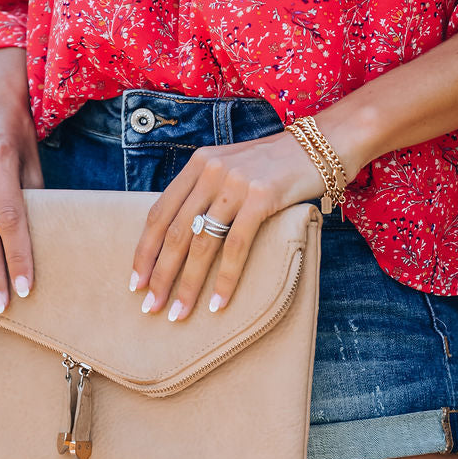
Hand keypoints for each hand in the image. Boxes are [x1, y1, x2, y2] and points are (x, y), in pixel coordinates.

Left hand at [129, 126, 341, 322]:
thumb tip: (182, 238)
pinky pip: (236, 246)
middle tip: (151, 307)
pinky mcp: (261, 198)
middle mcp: (211, 171)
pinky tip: (218, 303)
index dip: (144, 250)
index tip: (136, 281)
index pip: (159, 212)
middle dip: (160, 275)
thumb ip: (206, 192)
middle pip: (175, 232)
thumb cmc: (276, 165)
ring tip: (179, 313)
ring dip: (187, 284)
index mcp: (198, 165)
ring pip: (201, 243)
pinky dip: (224, 279)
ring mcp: (235, 184)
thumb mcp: (232, 168)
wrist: (321, 144)